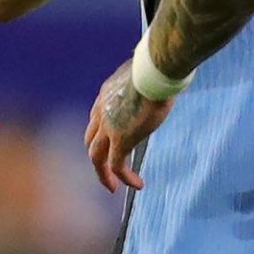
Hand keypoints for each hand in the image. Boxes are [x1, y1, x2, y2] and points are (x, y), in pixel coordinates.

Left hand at [86, 60, 172, 192]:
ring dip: (104, 174)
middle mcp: (101, 112)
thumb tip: (163, 73)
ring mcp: (108, 127)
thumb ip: (147, 78)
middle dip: (97, 157)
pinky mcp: (121, 140)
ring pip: (96, 157)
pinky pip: (117, 165)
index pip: (96, 118)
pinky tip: (138, 185)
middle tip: (106, 170)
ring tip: (114, 187)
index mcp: (105, 95)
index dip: (102, 133)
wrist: (154, 72)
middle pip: (91, 140)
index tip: (114, 141)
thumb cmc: (156, 66)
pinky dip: (124, 178)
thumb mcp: (145, 72)